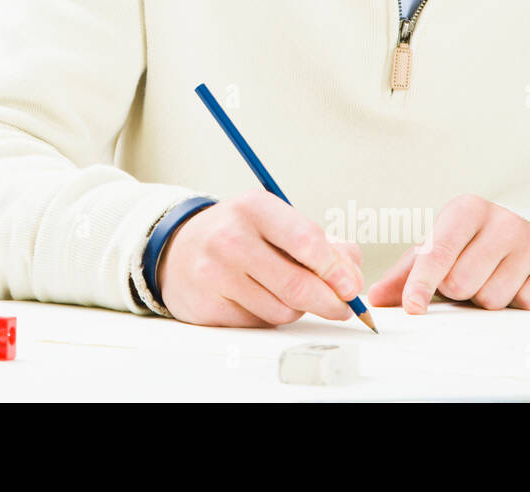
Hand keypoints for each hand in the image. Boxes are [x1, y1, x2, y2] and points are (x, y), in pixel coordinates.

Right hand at [155, 191, 364, 327]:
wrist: (177, 251)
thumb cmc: (238, 235)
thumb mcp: (275, 222)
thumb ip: (320, 243)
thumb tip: (352, 274)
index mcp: (254, 208)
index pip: (307, 241)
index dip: (336, 269)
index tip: (351, 286)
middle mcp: (231, 238)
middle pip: (298, 285)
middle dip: (331, 302)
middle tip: (343, 308)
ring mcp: (216, 273)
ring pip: (283, 309)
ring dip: (298, 309)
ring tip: (287, 292)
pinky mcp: (209, 305)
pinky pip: (260, 323)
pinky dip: (270, 316)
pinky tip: (259, 299)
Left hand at [367, 194, 529, 312]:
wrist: (529, 239)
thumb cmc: (471, 246)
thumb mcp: (438, 251)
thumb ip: (405, 274)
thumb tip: (375, 299)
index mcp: (465, 209)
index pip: (438, 252)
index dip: (422, 284)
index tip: (413, 307)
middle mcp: (503, 220)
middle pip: (463, 283)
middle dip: (458, 292)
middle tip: (467, 277)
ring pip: (493, 298)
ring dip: (486, 299)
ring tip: (491, 278)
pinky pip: (527, 304)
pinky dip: (517, 303)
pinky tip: (518, 283)